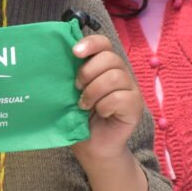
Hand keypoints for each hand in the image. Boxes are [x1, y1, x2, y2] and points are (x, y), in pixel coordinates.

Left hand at [71, 33, 143, 163]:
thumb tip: (56, 57)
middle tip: (77, 88)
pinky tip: (99, 113)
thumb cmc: (79, 118)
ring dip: (94, 92)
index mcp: (105, 66)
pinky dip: (104, 106)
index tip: (74, 52)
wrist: (92, 147)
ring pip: (114, 77)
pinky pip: (120, 97)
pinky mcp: (136, 105)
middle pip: (110, 58)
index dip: (91, 43)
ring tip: (84, 105)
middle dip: (88, 72)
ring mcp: (131, 89)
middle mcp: (121, 73)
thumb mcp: (71, 93)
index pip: (104, 43)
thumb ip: (70, 75)